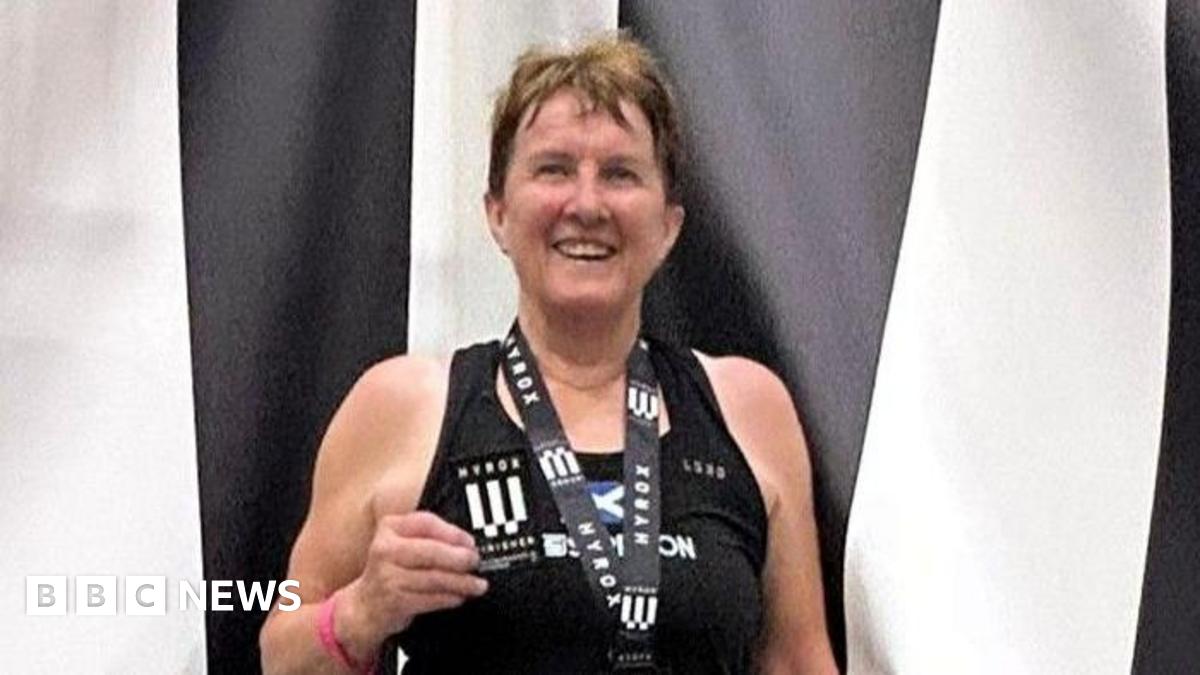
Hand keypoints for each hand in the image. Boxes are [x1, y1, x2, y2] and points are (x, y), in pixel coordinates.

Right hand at [336, 511, 486, 653]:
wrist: (365, 606)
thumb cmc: (392, 570)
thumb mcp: (402, 544)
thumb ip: (430, 538)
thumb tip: (467, 544)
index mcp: (390, 528)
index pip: (426, 523)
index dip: (453, 533)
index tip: (470, 542)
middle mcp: (385, 549)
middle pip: (431, 551)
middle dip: (459, 558)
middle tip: (476, 561)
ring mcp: (388, 577)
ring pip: (434, 578)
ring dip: (461, 582)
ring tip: (477, 585)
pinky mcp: (395, 601)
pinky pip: (431, 599)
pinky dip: (450, 598)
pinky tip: (460, 596)